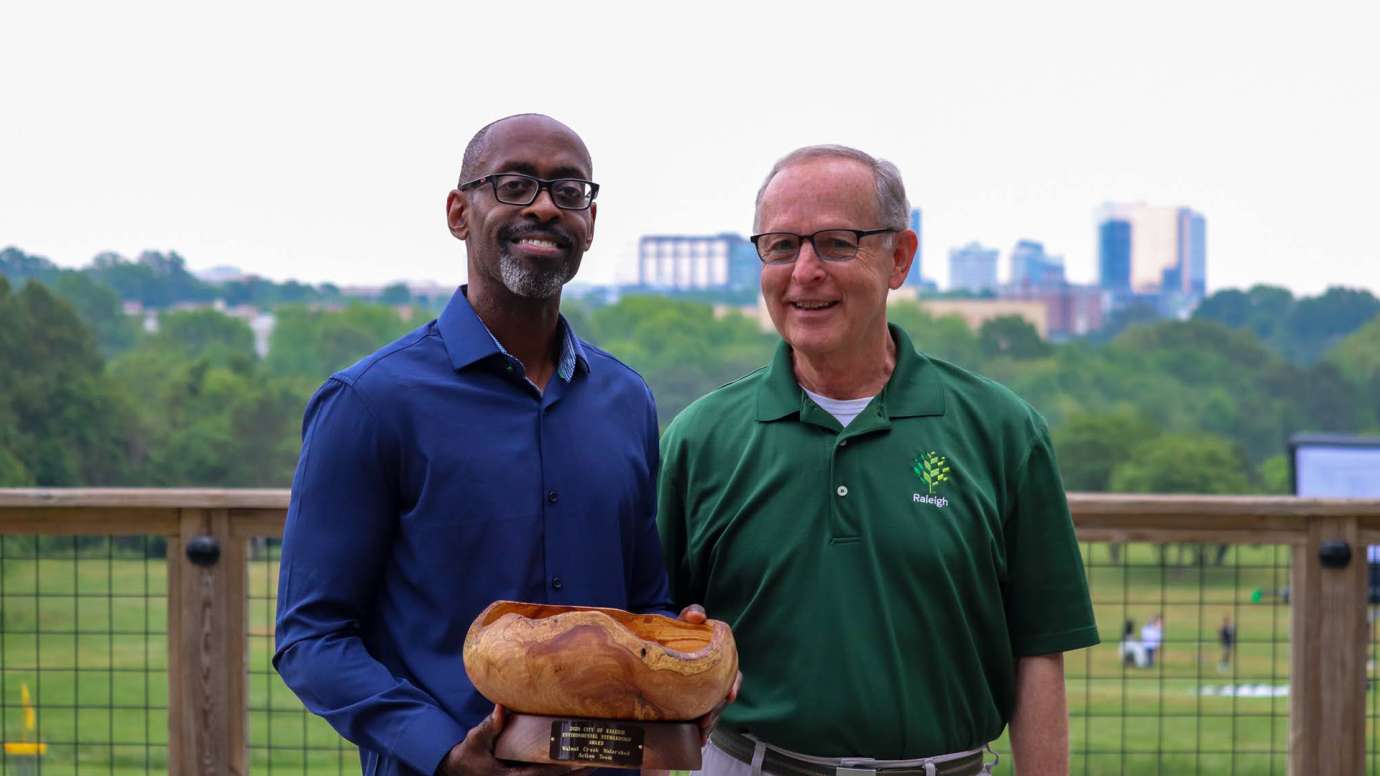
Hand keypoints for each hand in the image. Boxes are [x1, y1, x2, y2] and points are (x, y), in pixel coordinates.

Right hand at [436, 705, 590, 775]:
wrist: (454, 772)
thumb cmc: (466, 758)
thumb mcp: (475, 741)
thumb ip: (489, 726)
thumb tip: (500, 707)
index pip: (541, 774)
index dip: (562, 768)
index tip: (580, 761)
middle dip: (574, 772)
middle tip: (596, 760)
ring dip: (570, 773)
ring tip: (592, 763)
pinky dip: (558, 772)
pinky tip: (573, 766)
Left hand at [677, 605, 741, 743]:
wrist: (656, 643)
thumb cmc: (677, 631)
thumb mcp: (684, 620)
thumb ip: (692, 613)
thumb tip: (697, 616)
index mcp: (719, 661)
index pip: (733, 675)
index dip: (734, 685)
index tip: (729, 695)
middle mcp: (714, 679)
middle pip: (721, 699)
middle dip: (716, 711)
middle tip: (706, 721)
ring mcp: (703, 692)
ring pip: (711, 711)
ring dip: (708, 724)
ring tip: (700, 735)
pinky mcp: (689, 703)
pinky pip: (698, 718)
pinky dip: (699, 730)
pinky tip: (696, 740)